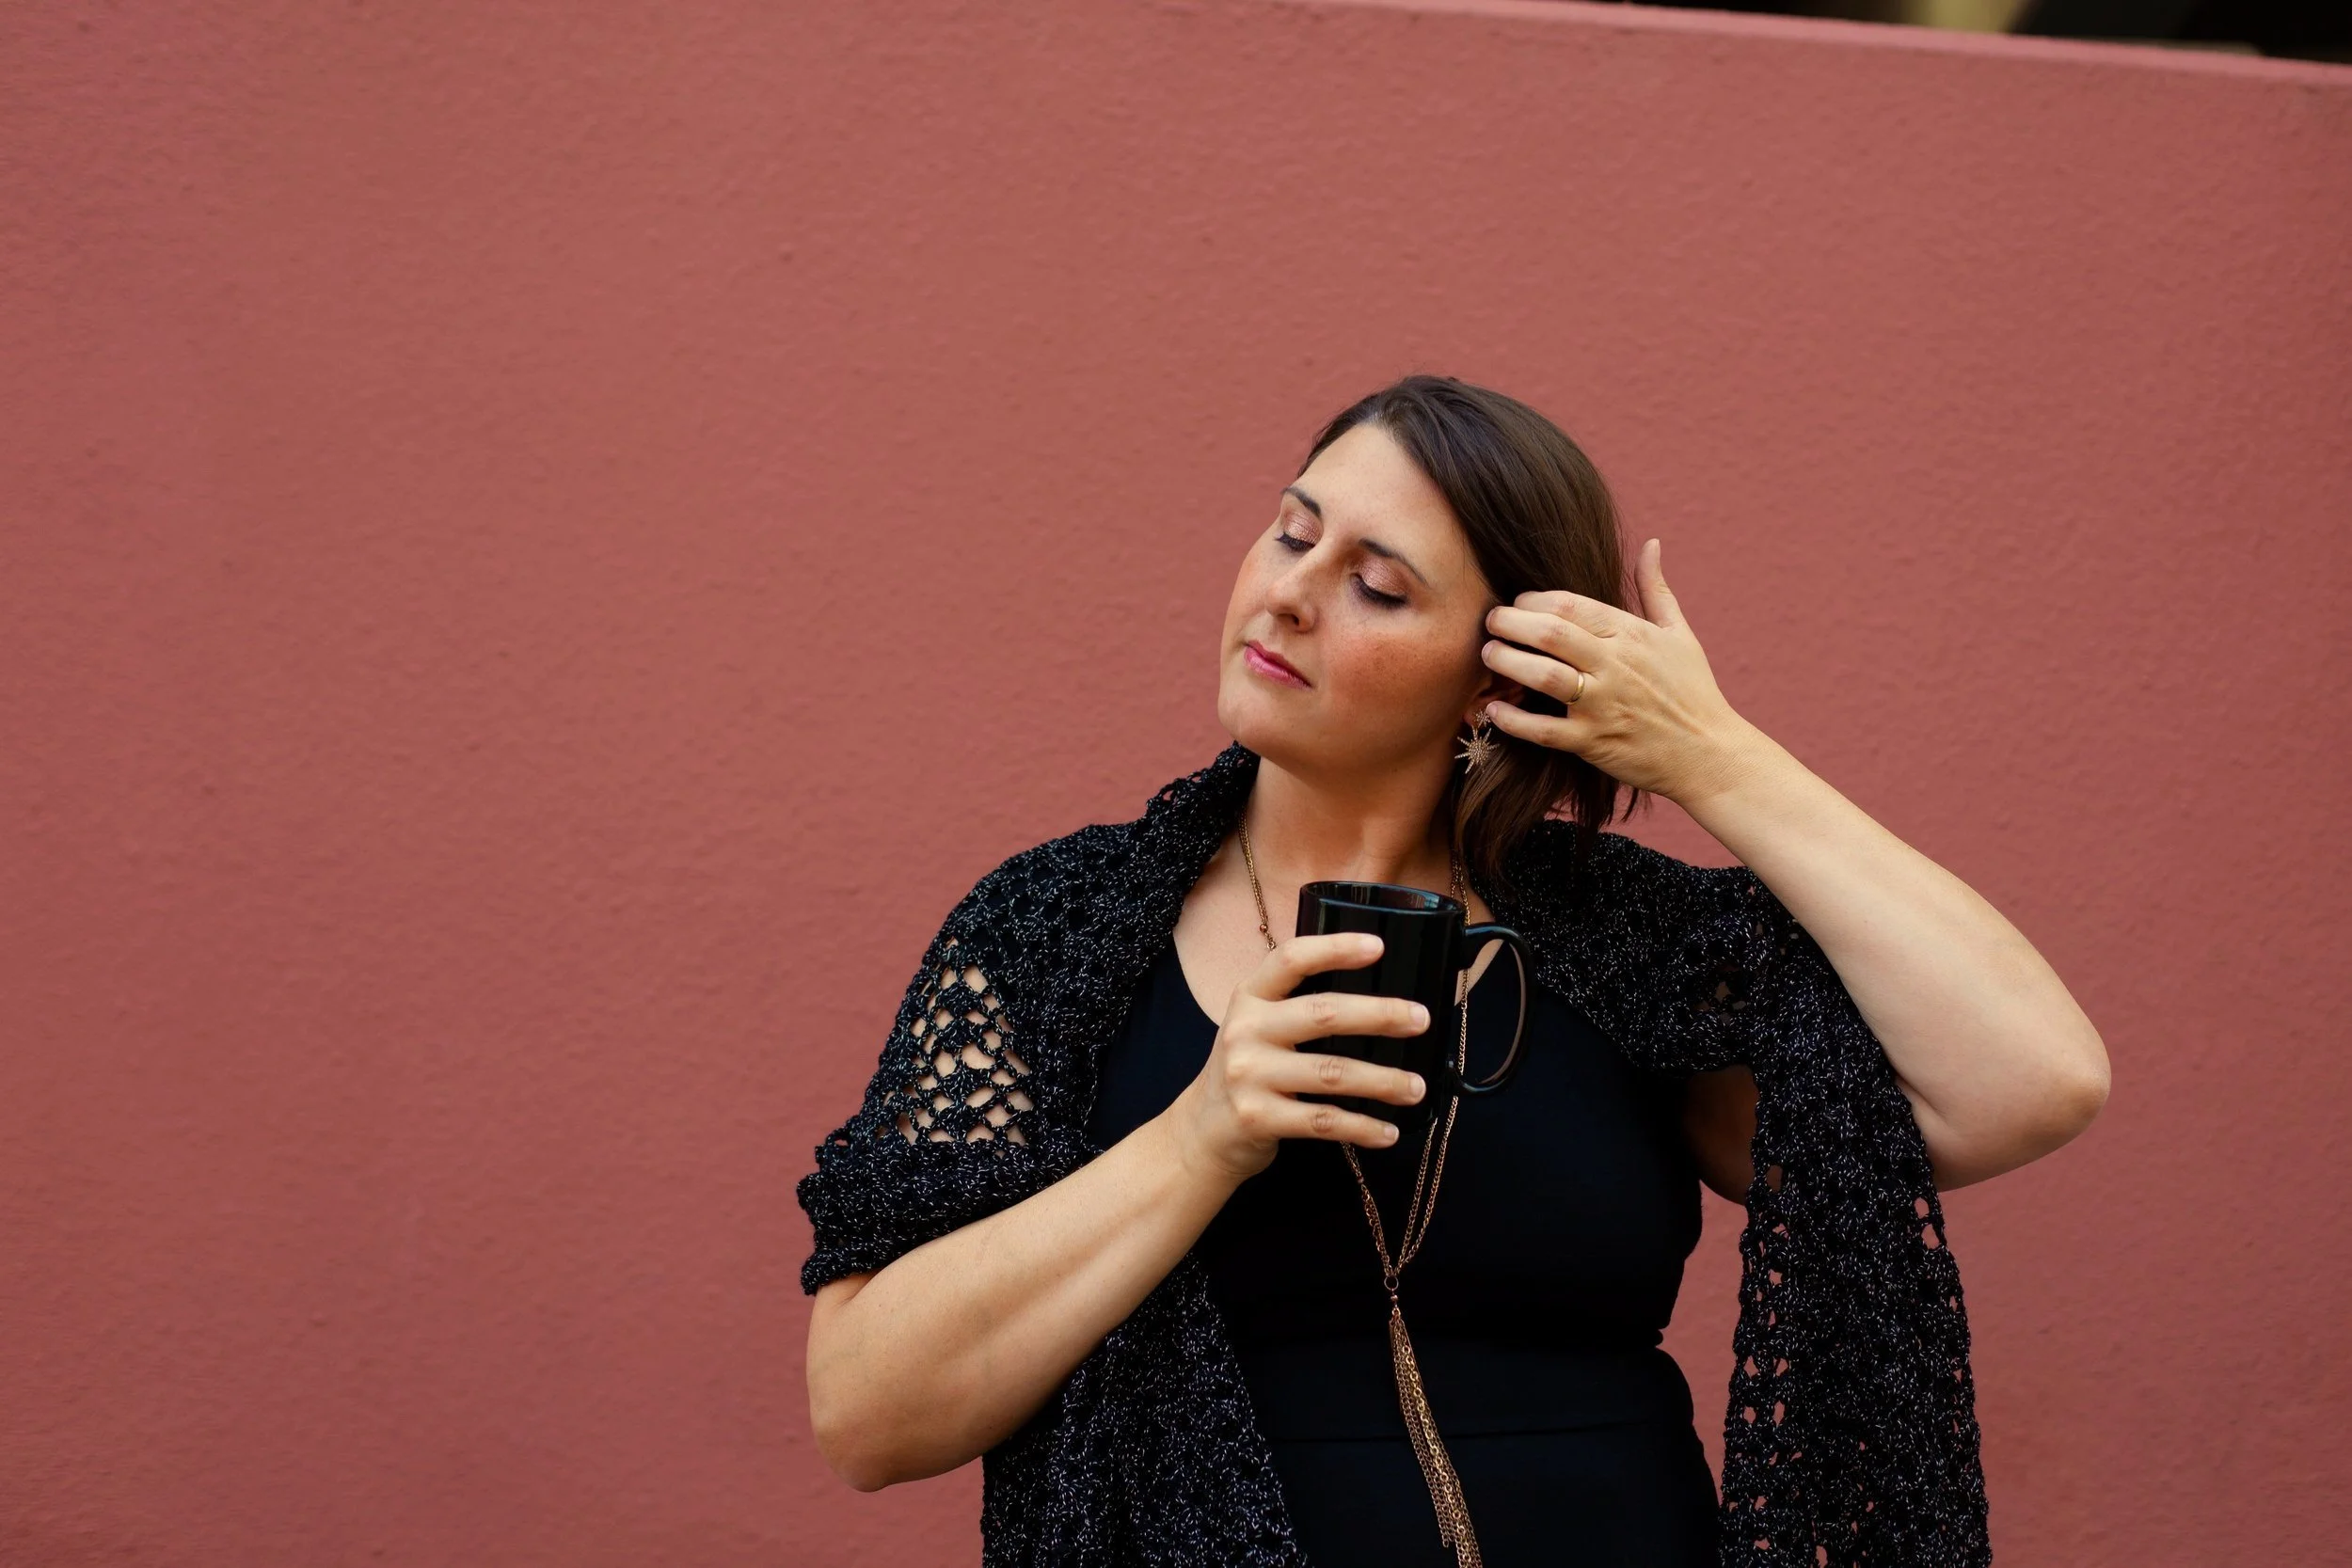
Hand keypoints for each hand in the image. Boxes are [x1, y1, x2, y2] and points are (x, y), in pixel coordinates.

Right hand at [1170, 932, 1431, 1184]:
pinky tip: (1388, 1131)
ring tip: (1416, 1087)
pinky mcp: (1258, 1119)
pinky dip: (1362, 1127)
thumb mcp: (1257, 1026)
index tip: (1377, 946)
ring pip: (1332, 1074)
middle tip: (1420, 1019)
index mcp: (1249, 997)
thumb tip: (1380, 999)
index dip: (1334, 949)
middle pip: (1322, 1014)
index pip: (1290, 959)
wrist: (1201, 1133)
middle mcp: (1245, 1030)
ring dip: (1383, 1081)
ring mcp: (1248, 1076)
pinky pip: (1322, 1121)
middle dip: (1379, 1015)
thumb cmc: (1247, 1070)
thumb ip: (1297, 1006)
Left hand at [1478, 536, 1762, 804]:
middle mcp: (1615, 666)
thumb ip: (1656, 589)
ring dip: (1506, 662)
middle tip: (1491, 623)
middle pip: (1549, 632)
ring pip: (1542, 676)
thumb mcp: (1680, 634)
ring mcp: (1603, 705)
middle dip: (1509, 622)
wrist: (1710, 755)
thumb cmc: (1693, 692)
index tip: (1518, 604)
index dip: (1532, 599)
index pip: (1568, 603)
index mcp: (1631, 634)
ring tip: (1488, 655)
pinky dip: (1513, 720)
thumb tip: (1651, 544)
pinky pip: (1543, 730)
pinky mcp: (1593, 742)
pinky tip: (1494, 709)